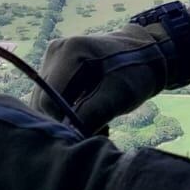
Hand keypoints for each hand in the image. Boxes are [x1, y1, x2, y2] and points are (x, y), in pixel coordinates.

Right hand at [34, 23, 175, 133]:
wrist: (146, 55)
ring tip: (96, 124)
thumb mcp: (119, 95)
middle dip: (64, 122)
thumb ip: (93, 114)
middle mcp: (55, 52)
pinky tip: (90, 116)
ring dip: (66, 119)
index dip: (61, 123)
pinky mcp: (55, 68)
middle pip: (44, 101)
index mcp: (70, 52)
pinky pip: (51, 98)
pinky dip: (67, 112)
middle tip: (95, 132)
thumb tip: (69, 135)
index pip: (49, 99)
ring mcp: (53, 59)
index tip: (82, 137)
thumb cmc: (136, 73)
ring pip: (45, 102)